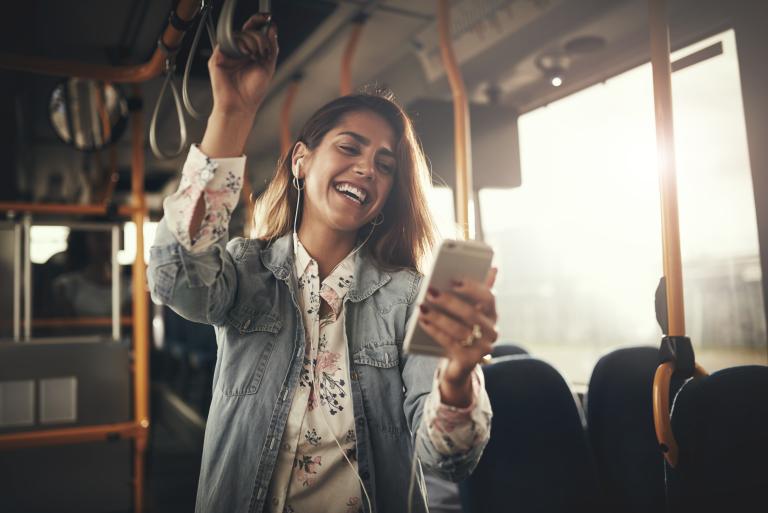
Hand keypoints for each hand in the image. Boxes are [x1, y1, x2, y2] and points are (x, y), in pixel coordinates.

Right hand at [208, 14, 278, 116]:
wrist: (241, 106)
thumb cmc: (253, 91)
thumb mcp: (268, 66)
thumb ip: (271, 47)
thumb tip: (272, 29)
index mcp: (248, 52)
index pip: (252, 31)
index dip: (258, 22)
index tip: (268, 18)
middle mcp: (237, 52)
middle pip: (247, 30)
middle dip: (259, 37)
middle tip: (263, 50)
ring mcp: (227, 54)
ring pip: (238, 35)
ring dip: (251, 41)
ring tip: (255, 55)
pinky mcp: (218, 58)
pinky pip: (227, 43)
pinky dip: (240, 46)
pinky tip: (246, 55)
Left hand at [418, 268, 497, 386]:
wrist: (458, 364)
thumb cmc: (461, 329)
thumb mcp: (468, 309)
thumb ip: (475, 290)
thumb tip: (493, 268)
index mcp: (492, 314)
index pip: (488, 297)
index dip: (472, 288)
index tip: (454, 280)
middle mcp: (492, 331)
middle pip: (472, 314)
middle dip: (450, 302)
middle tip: (430, 291)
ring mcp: (483, 348)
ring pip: (460, 330)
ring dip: (439, 317)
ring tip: (422, 306)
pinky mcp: (470, 360)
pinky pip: (451, 344)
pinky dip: (435, 331)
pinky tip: (422, 321)